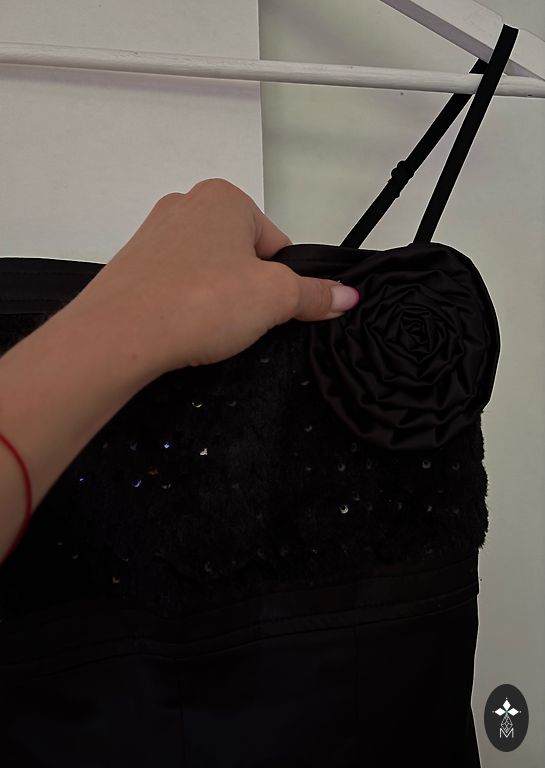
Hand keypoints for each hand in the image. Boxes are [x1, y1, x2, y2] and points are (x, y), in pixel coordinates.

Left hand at [75, 178, 359, 373]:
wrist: (120, 334)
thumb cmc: (199, 301)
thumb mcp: (274, 298)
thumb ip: (315, 294)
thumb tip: (347, 296)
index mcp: (224, 198)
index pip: (276, 242)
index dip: (283, 282)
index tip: (273, 309)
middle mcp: (185, 205)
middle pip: (241, 255)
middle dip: (248, 288)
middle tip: (241, 320)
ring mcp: (153, 236)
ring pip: (208, 272)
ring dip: (217, 298)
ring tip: (210, 327)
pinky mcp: (132, 268)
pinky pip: (176, 287)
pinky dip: (186, 306)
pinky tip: (184, 328)